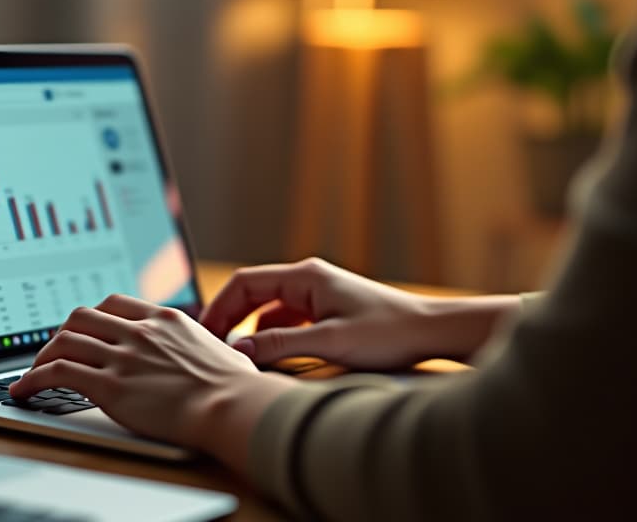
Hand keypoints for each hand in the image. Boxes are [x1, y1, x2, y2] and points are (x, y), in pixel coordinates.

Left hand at [9, 294, 297, 471]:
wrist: (232, 405)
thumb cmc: (237, 388)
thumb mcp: (223, 350)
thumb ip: (206, 346)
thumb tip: (218, 353)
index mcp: (165, 319)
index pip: (115, 304)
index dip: (93, 317)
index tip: (85, 330)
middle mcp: (140, 332)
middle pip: (83, 317)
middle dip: (63, 333)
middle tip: (55, 350)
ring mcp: (123, 356)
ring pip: (64, 341)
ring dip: (42, 357)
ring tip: (33, 372)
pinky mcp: (110, 386)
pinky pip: (58, 372)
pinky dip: (34, 379)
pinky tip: (26, 390)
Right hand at [201, 258, 518, 368]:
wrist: (431, 332)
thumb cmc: (387, 333)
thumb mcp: (328, 342)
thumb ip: (279, 346)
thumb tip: (237, 352)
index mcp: (305, 277)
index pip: (245, 282)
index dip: (219, 307)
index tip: (205, 334)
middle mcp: (309, 280)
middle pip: (253, 293)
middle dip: (229, 318)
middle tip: (211, 347)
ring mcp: (319, 295)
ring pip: (269, 310)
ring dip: (250, 330)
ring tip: (236, 357)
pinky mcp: (329, 312)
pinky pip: (287, 321)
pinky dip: (272, 337)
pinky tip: (269, 359)